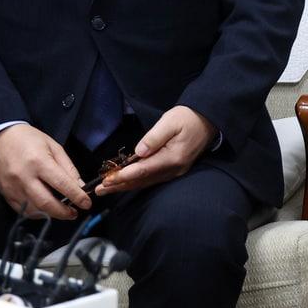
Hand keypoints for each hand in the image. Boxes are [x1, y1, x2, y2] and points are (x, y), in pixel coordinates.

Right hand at [0, 124, 91, 218]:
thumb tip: (80, 186)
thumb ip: (68, 168)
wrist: (0, 138)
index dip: (76, 196)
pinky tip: (45, 209)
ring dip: (50, 214)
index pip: (62, 184)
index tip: (86, 203)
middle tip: (74, 213)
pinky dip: (36, 213)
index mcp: (39, 162)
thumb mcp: (54, 147)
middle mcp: (24, 177)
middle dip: (63, 212)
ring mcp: (13, 187)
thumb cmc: (30, 139)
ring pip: (33, 210)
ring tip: (61, 211)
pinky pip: (22, 210)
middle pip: (46, 202)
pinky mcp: (5, 194)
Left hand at [95, 105, 216, 194]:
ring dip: (126, 185)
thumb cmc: (188, 117)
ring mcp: (175, 171)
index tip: (107, 180)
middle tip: (99, 190)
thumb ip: (154, 137)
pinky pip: (153, 179)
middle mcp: (174, 168)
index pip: (143, 170)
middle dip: (120, 185)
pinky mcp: (175, 169)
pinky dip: (138, 181)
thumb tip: (139, 152)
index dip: (124, 176)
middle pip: (143, 180)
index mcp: (173, 157)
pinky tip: (127, 182)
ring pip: (147, 182)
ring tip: (108, 188)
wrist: (208, 120)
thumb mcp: (170, 121)